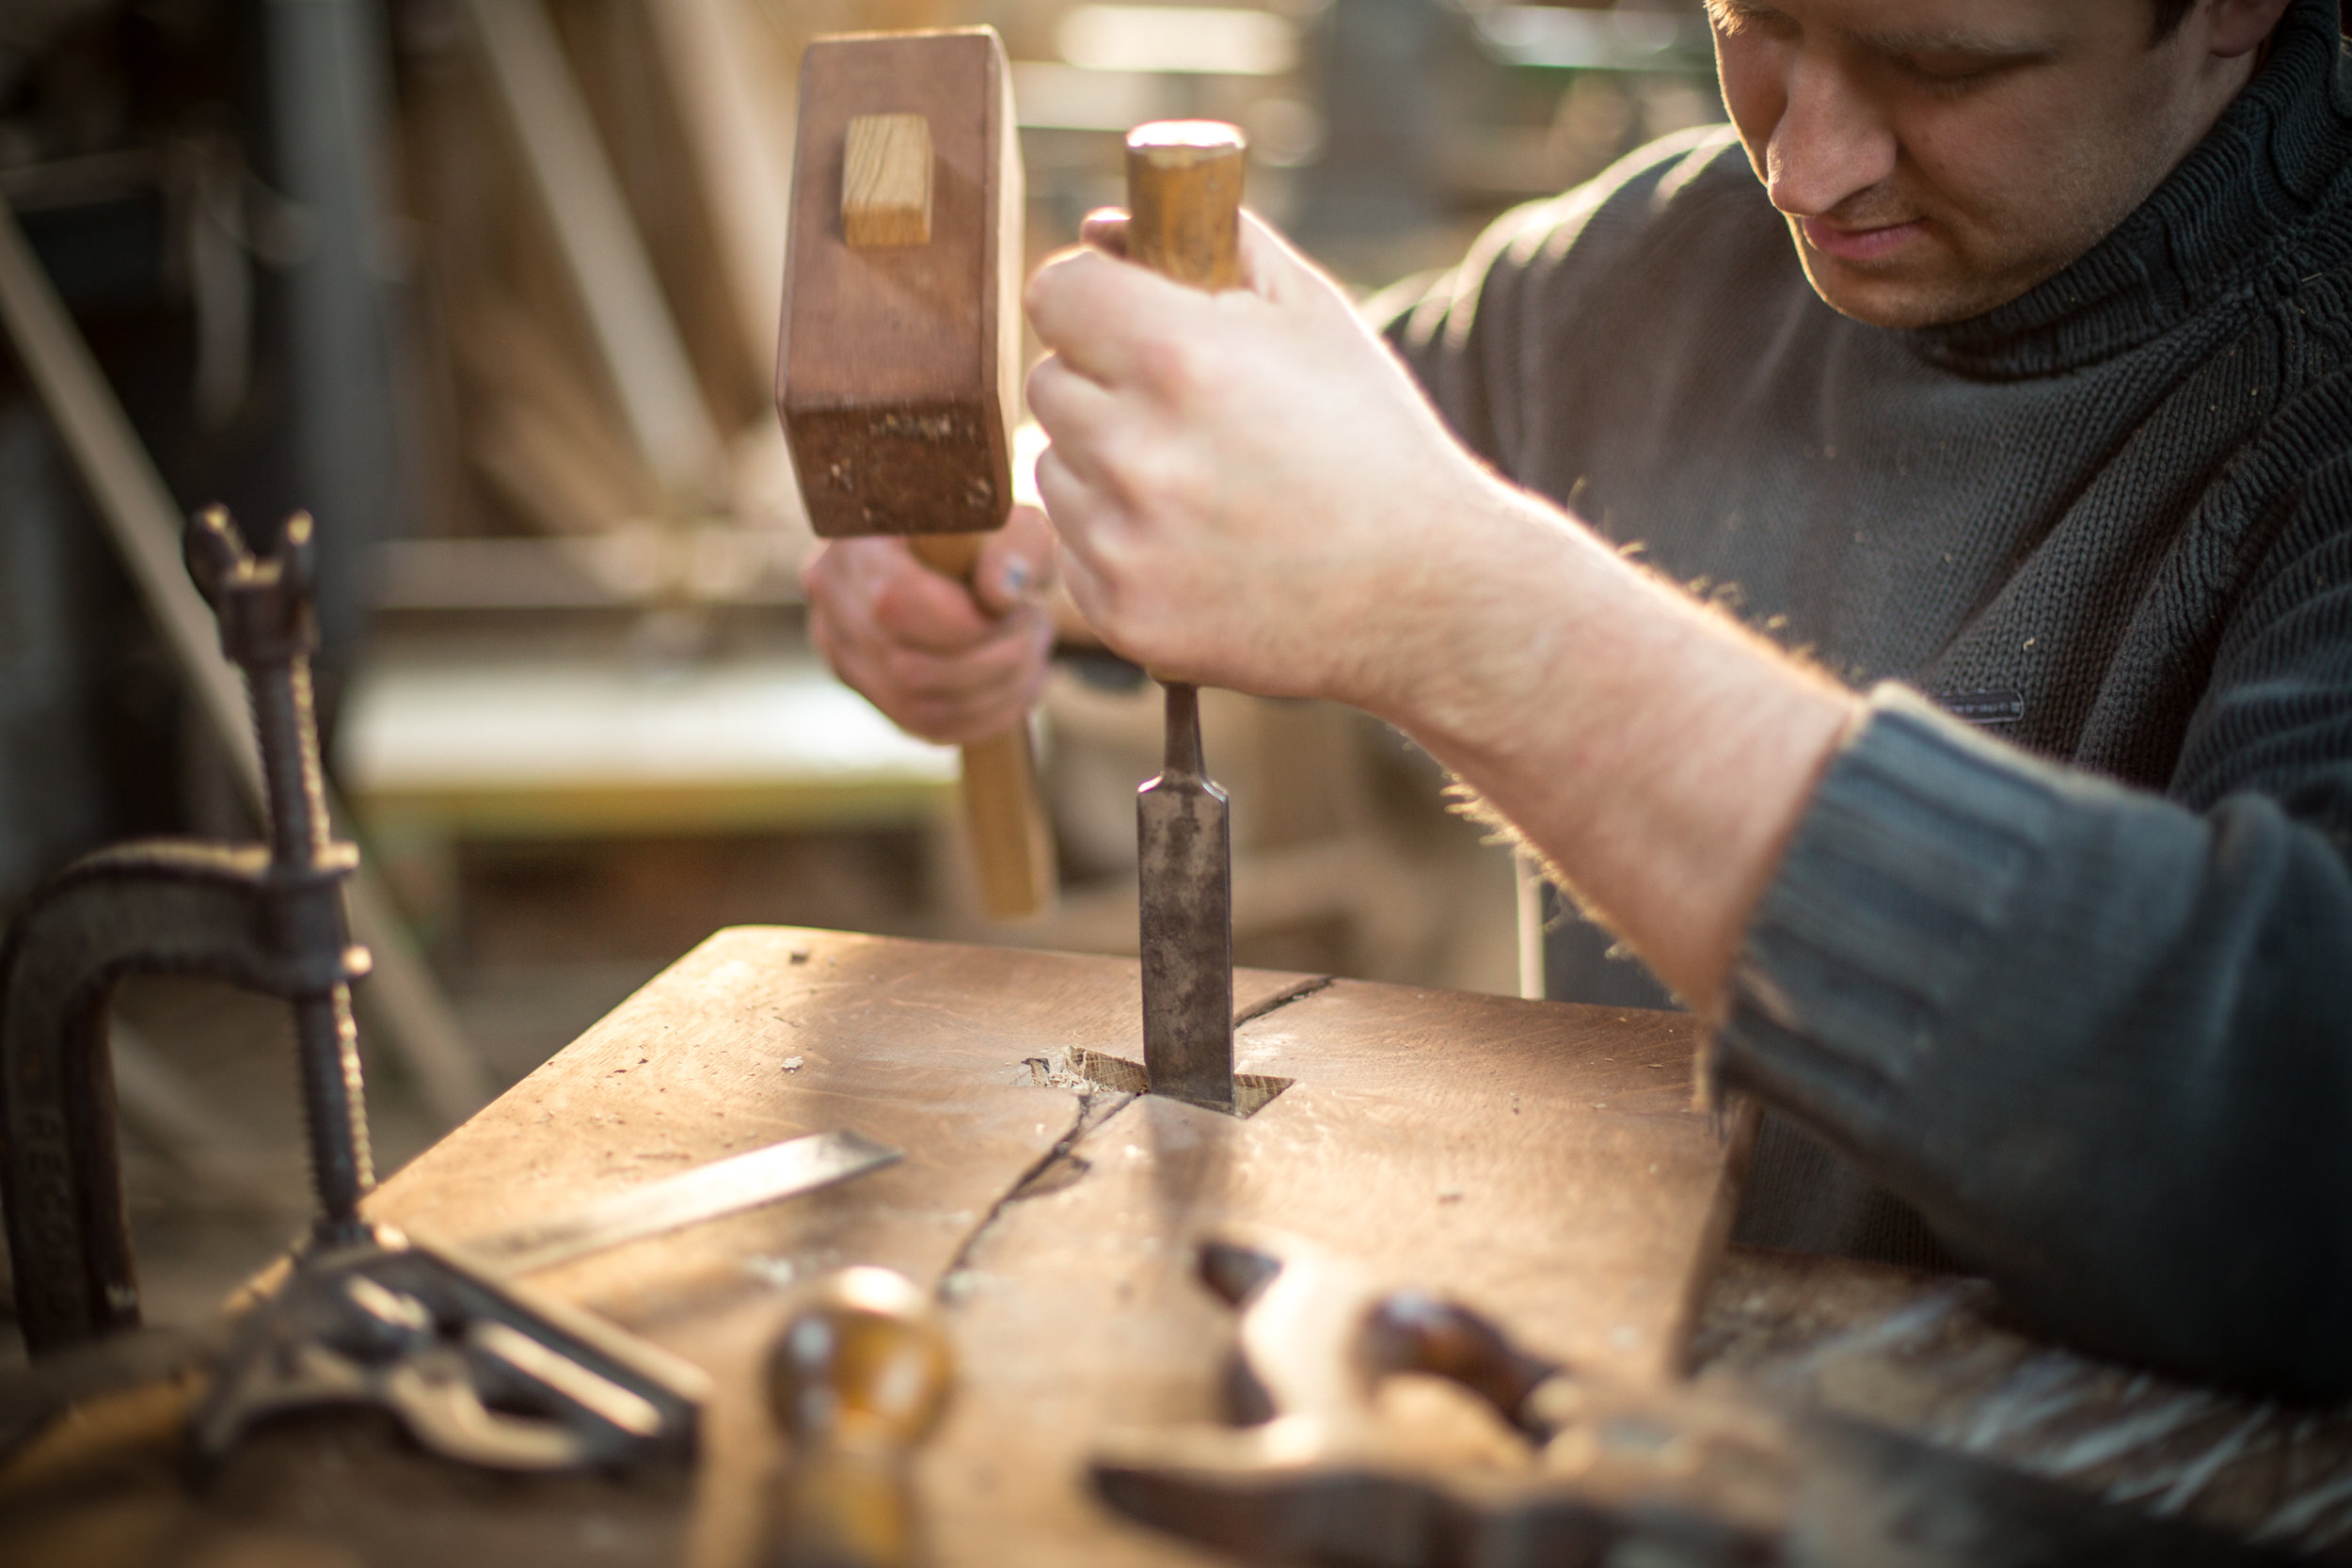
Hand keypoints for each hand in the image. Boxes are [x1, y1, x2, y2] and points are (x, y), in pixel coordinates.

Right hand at [801, 506, 1057, 745]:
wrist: (970, 556)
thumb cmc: (993, 534)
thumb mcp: (1018, 524)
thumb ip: (1017, 548)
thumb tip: (999, 595)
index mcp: (856, 539)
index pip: (895, 604)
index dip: (968, 624)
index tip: (1018, 606)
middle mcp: (831, 597)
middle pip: (908, 667)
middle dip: (993, 659)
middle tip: (1033, 629)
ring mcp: (841, 650)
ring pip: (920, 707)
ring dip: (997, 689)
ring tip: (1029, 651)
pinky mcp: (868, 689)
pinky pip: (928, 727)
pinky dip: (987, 714)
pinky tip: (1018, 682)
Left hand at [1029, 209, 1855, 1011]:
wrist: (1451, 609)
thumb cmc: (1395, 456)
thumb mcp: (1327, 323)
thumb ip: (1222, 256)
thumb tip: (1126, 216)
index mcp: (1194, 358)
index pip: (1061, 285)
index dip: (1097, 295)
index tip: (1132, 314)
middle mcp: (1153, 450)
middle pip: (1049, 378)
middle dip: (1107, 383)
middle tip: (1187, 409)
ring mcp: (1136, 549)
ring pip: (1053, 474)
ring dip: (1108, 471)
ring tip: (1214, 489)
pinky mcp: (1134, 626)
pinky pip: (1070, 563)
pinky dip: (1115, 553)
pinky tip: (1206, 551)